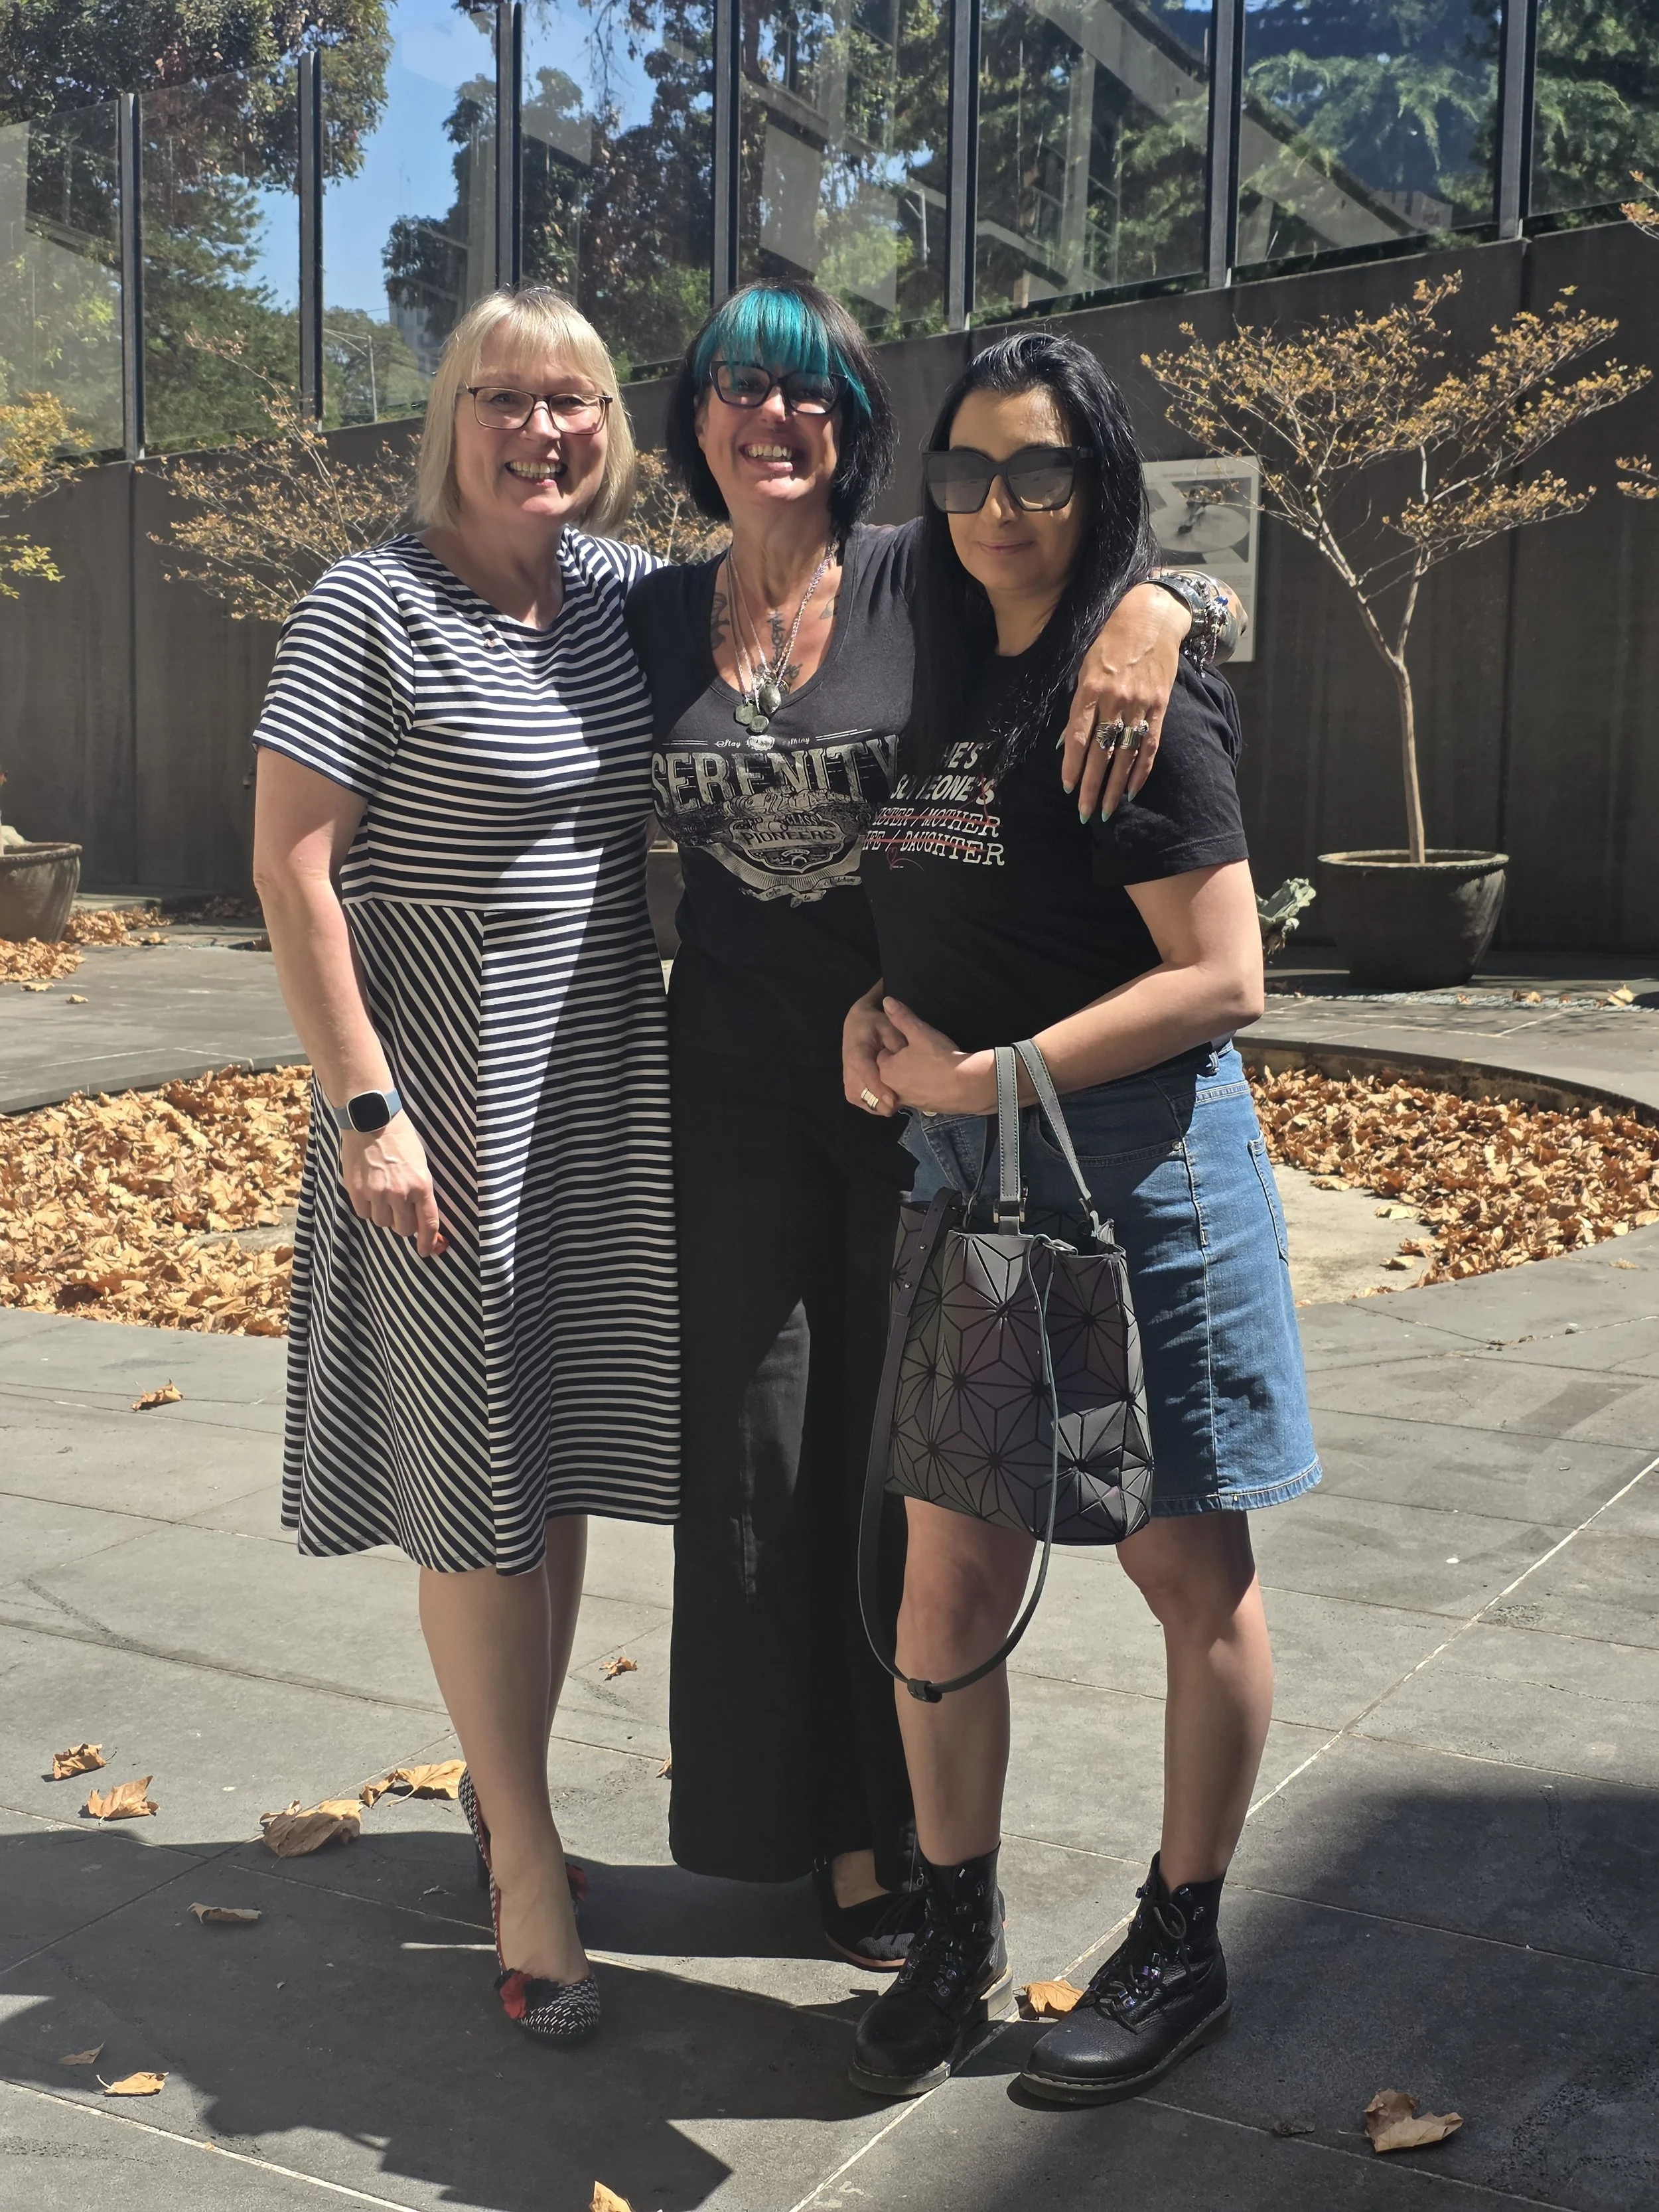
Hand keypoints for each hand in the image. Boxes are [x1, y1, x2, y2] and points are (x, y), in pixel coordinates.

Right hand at [339, 1114, 445, 1257]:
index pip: (427, 1223)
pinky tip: (368, 1190)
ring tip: (382, 1192)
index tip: (426, 1251)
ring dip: (383, 1213)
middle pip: (402, 1228)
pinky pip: (363, 1213)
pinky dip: (366, 1207)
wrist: (371, 1119)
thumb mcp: (419, 1164)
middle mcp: (400, 1193)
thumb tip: (418, 1216)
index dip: (428, 1241)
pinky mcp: (356, 1190)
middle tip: (399, 1209)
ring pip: (381, 1222)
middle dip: (402, 1223)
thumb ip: (420, 1191)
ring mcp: (376, 1193)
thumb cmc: (399, 1138)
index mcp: (421, 1185)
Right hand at [844, 985, 904, 1114]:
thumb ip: (897, 1045)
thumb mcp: (890, 1028)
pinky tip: (892, 1091)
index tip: (893, 1101)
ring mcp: (849, 1087)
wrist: (856, 1027)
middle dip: (890, 1100)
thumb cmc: (875, 1026)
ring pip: (872, 1105)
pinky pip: (871, 1106)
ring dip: (887, 1102)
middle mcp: (849, 1075)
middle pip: (870, 1098)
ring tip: (901, 1089)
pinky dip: (883, 1102)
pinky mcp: (852, 1094)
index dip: (880, 1091)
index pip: (868, 1077)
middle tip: (908, 1091)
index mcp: (857, 1057)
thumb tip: (906, 1064)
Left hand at [875, 999, 995, 1116]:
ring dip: (915, 1075)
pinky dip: (927, 1086)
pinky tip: (940, 1077)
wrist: (967, 1086)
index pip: (883, 1054)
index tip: (911, 1042)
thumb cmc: (938, 1057)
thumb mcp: (919, 1032)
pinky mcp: (925, 1109)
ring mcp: (909, 1102)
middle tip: (923, 1052)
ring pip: (907, 1083)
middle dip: (903, 1062)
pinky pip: (921, 1094)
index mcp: (885, 1071)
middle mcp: (893, 1090)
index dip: (896, 1046)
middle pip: (893, 1070)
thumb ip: (901, 1017)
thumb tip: (886, 1001)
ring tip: (932, 1064)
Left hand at [1060, 582, 1188, 822]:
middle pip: (1102, 752)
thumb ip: (1078, 707)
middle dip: (1093, 786)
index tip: (1068, 788)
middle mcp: (1116, 700)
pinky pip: (1149, 745)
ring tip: (1106, 812)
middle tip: (1085, 812)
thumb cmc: (1110, 642)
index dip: (1073, 765)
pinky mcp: (1159, 707)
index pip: (1080, 736)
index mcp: (1092, 689)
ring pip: (1125, 755)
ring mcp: (1139, 705)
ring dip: (1116, 787)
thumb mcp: (1085, 668)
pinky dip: (1140, 770)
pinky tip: (1132, 791)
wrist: (1150, 617)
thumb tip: (1067, 744)